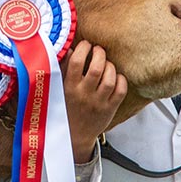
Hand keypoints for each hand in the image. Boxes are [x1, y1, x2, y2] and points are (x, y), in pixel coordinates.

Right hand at [62, 40, 126, 162]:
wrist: (74, 136)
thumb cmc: (66, 109)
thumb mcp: (59, 89)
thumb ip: (63, 69)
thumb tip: (69, 49)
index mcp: (69, 88)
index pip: (77, 62)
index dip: (83, 48)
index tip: (85, 44)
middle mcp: (84, 95)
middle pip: (97, 68)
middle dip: (99, 53)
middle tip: (98, 50)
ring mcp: (99, 103)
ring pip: (110, 79)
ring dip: (110, 66)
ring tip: (106, 63)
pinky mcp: (110, 109)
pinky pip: (121, 91)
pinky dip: (121, 80)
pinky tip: (116, 76)